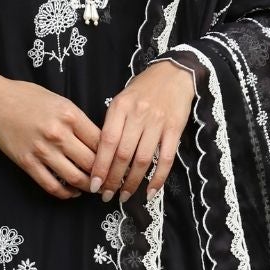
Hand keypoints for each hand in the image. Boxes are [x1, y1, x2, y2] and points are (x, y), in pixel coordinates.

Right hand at [0, 64, 101, 199]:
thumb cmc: (27, 97)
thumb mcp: (60, 101)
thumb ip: (79, 121)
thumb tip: (100, 142)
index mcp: (70, 115)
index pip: (102, 142)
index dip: (114, 156)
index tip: (119, 164)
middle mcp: (59, 134)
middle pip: (92, 162)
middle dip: (105, 175)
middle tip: (111, 182)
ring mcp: (42, 150)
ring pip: (75, 177)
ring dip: (88, 187)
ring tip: (94, 189)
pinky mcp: (27, 163)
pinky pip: (51, 185)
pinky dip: (65, 192)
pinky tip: (72, 192)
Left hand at [89, 60, 194, 203]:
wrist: (175, 73)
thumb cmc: (144, 88)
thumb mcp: (122, 99)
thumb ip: (113, 124)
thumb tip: (101, 156)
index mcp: (120, 107)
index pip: (107, 142)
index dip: (100, 166)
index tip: (94, 184)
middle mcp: (138, 115)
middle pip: (123, 155)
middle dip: (113, 180)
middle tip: (106, 195)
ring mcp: (158, 123)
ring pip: (142, 160)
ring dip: (132, 182)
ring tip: (124, 196)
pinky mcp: (175, 130)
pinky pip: (166, 159)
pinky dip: (158, 178)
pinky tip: (149, 192)